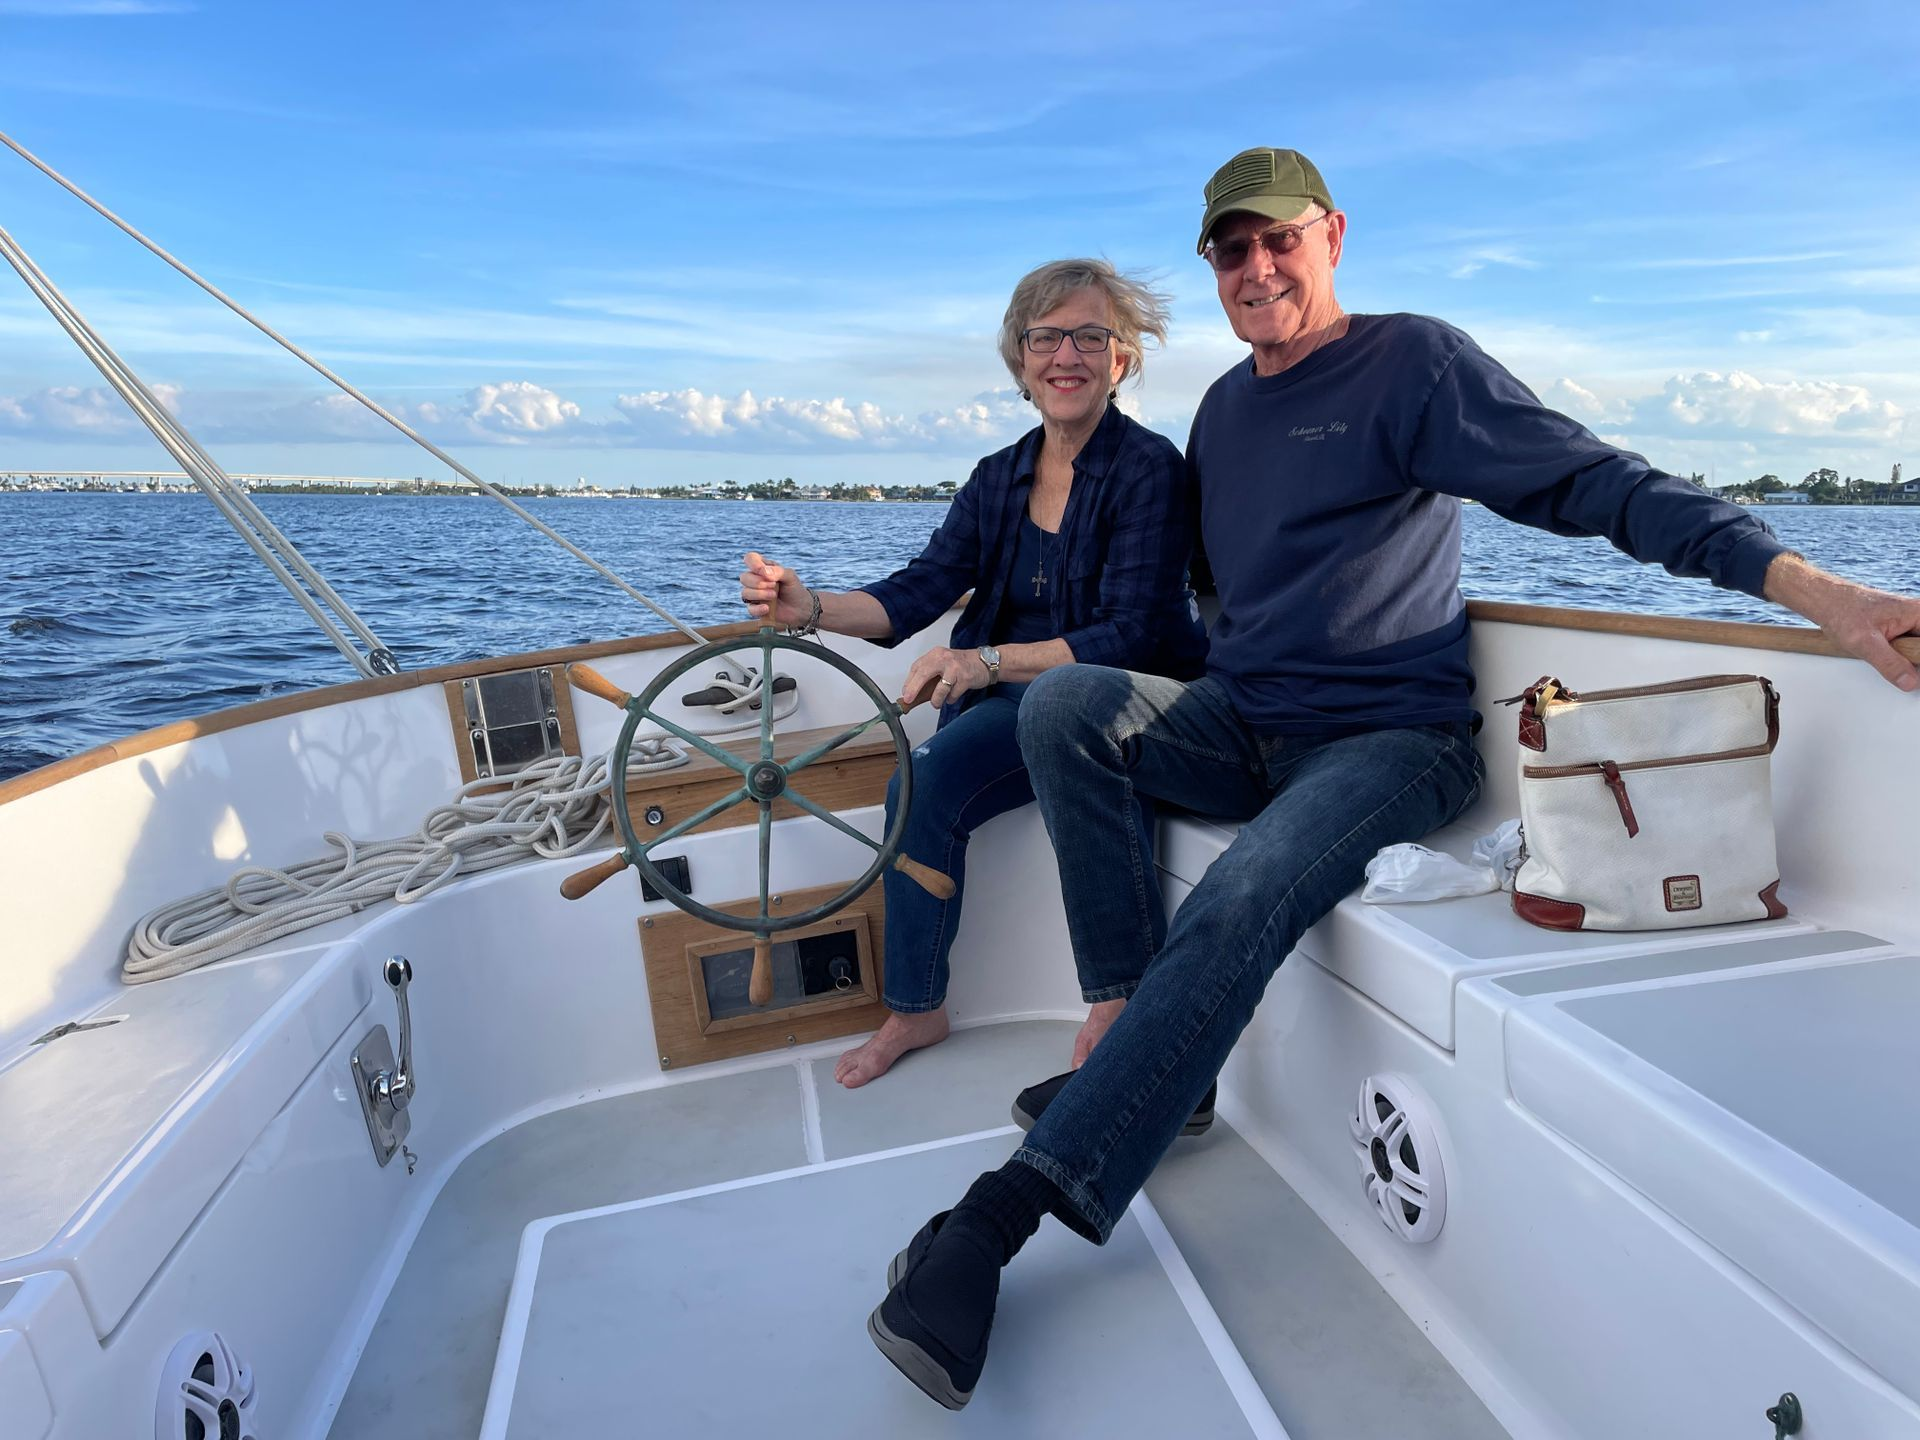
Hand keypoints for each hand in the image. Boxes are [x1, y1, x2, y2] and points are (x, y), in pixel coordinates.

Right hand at [740, 551, 813, 627]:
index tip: (762, 570)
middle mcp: (755, 580)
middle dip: (758, 582)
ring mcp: (754, 595)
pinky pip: (750, 609)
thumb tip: (764, 572)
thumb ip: (778, 571)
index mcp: (763, 567)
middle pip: (744, 577)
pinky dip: (758, 608)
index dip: (753, 563)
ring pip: (745, 593)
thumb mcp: (790, 576)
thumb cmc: (794, 588)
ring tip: (774, 595)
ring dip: (759, 594)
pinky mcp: (756, 608)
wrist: (801, 608)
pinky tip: (767, 608)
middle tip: (774, 585)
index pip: (750, 559)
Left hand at [898, 646, 991, 710]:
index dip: (909, 682)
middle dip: (914, 689)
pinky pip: (952, 694)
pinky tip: (952, 696)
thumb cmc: (962, 665)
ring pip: (939, 689)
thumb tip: (912, 693)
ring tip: (936, 703)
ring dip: (936, 700)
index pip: (917, 667)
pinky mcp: (965, 678)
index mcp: (936, 654)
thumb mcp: (943, 664)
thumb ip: (929, 675)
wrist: (986, 662)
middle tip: (909, 699)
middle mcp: (944, 658)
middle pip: (923, 674)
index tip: (905, 693)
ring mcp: (955, 668)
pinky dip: (950, 699)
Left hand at [1765, 555, 1919, 691]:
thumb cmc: (1842, 612)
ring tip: (1876, 649)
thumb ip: (1890, 663)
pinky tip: (1877, 650)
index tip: (1907, 666)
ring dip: (1901, 660)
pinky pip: (1906, 650)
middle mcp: (1917, 617)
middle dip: (1910, 660)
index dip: (1917, 661)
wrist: (1825, 602)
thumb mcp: (1865, 642)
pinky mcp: (1900, 631)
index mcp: (1919, 614)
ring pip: (1914, 652)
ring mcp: (1909, 624)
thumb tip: (1910, 682)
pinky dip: (1895, 657)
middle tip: (1883, 655)